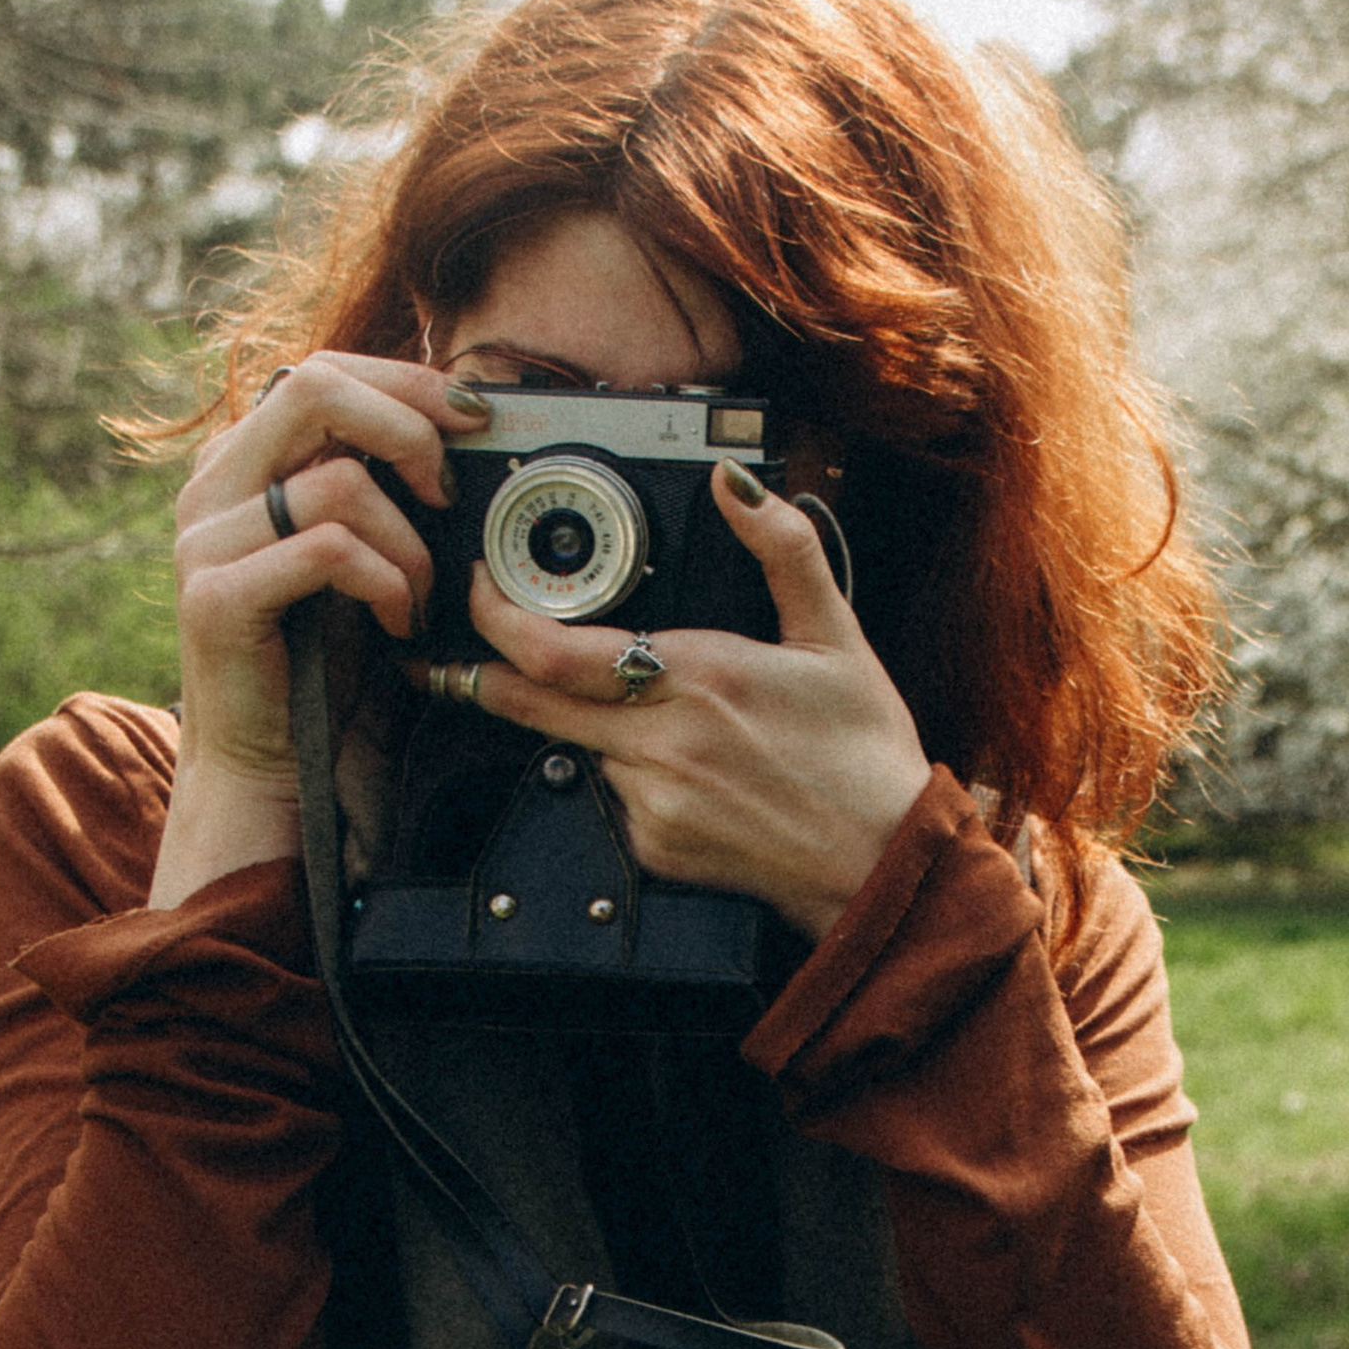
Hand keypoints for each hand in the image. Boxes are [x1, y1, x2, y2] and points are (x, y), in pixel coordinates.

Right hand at [150, 353, 487, 910]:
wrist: (270, 765)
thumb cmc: (322, 662)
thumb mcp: (361, 553)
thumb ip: (380, 485)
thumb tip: (459, 423)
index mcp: (243, 460)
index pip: (322, 371)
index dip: (405, 380)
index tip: (474, 414)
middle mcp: (214, 486)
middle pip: (314, 387)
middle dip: (406, 425)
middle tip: (450, 487)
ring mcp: (205, 539)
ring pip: (334, 479)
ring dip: (407, 539)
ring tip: (421, 596)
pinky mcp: (216, 597)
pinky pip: (326, 549)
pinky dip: (384, 582)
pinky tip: (398, 624)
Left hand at [459, 466, 932, 944]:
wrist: (881, 864)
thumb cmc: (863, 754)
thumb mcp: (837, 636)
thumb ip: (784, 548)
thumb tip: (736, 484)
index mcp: (699, 677)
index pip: (554, 650)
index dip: (496, 618)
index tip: (484, 589)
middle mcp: (662, 742)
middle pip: (530, 702)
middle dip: (489, 670)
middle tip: (467, 649)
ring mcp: (651, 802)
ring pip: (579, 746)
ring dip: (592, 722)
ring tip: (670, 721)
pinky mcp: (653, 847)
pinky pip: (614, 794)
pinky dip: (632, 772)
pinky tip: (694, 772)